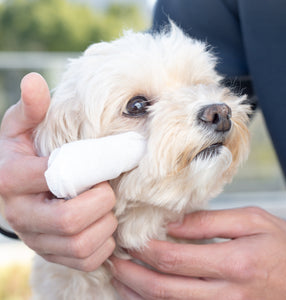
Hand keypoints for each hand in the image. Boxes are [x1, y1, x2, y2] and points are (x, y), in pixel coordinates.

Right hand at [0, 73, 116, 270]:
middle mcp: (21, 215)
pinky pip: (88, 259)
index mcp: (11, 179)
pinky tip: (101, 225)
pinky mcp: (54, 257)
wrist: (24, 192)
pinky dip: (103, 244)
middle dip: (100, 202)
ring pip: (81, 243)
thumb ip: (29, 109)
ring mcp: (38, 241)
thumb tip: (34, 81)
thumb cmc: (28, 156)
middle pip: (70, 219)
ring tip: (105, 206)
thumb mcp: (22, 130)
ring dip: (104, 223)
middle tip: (107, 187)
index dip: (87, 172)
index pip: (51, 178)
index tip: (101, 164)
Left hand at [110, 207, 285, 298]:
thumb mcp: (252, 221)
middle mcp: (227, 295)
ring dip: (138, 293)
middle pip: (165, 288)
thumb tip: (172, 222)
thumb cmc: (284, 246)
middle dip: (132, 273)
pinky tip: (140, 295)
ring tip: (117, 277)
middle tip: (113, 258)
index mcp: (234, 263)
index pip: (174, 258)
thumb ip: (210, 221)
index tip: (129, 237)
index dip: (146, 249)